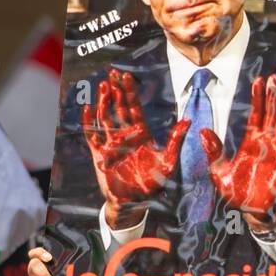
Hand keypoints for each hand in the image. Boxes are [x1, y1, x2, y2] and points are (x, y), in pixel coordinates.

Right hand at [83, 69, 190, 227]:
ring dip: (104, 102)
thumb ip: (176, 140)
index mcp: (141, 134)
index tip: (126, 76)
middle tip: (111, 73)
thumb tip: (188, 121)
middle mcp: (125, 136)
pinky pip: (92, 136)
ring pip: (105, 118)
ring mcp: (111, 144)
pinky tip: (86, 110)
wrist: (134, 202)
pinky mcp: (100, 155)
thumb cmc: (153, 183)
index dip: (130, 91)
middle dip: (116, 91)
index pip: (134, 107)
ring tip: (103, 86)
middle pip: (119, 108)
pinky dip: (88, 123)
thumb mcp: (169, 161)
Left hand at [200, 73, 275, 233]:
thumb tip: (202, 131)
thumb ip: (213, 151)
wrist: (253, 212)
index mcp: (251, 143)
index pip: (256, 114)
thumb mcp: (219, 172)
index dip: (258, 97)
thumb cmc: (237, 193)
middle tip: (275, 78)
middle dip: (273, 96)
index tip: (258, 80)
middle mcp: (267, 143)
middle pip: (271, 114)